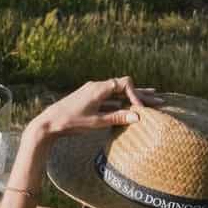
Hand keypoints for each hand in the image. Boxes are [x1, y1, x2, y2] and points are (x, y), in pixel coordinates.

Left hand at [31, 77, 149, 139]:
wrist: (48, 123)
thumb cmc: (70, 122)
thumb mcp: (95, 122)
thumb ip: (116, 118)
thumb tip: (138, 117)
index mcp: (99, 88)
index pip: (125, 84)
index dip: (135, 95)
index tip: (140, 110)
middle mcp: (97, 87)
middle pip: (123, 88)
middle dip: (141, 94)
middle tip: (159, 100)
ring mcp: (92, 93)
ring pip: (117, 94)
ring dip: (132, 98)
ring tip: (150, 98)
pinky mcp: (89, 100)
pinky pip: (109, 99)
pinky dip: (121, 103)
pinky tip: (129, 107)